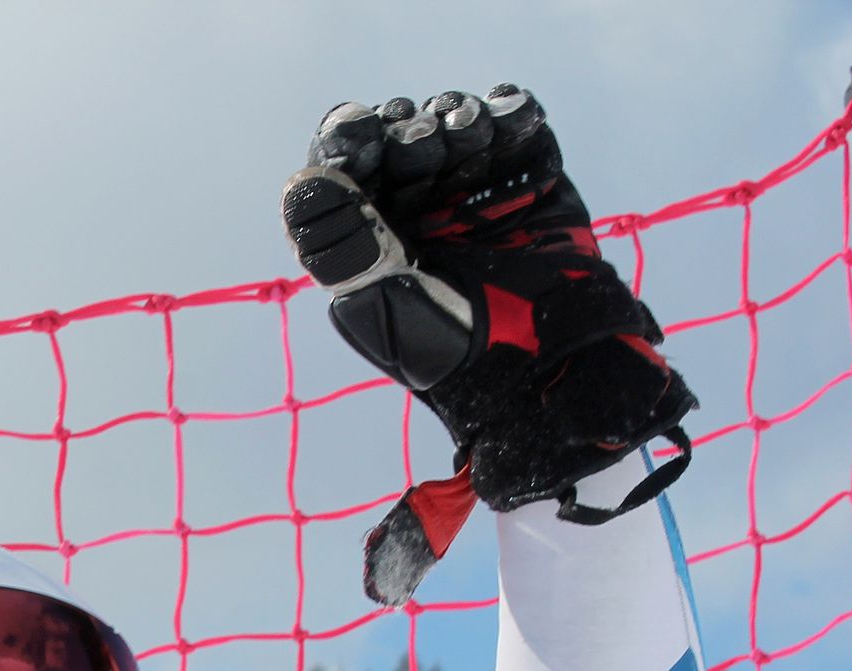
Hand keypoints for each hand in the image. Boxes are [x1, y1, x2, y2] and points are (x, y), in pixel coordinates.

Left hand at [282, 87, 694, 602]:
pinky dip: (509, 113)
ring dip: (455, 119)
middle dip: (408, 133)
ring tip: (464, 134)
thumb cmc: (451, 357)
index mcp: (370, 240)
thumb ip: (342, 246)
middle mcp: (418, 212)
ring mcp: (473, 196)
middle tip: (425, 143)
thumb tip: (305, 181)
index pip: (346, 173)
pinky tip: (502, 116)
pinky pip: (518, 133)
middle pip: (399, 143)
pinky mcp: (531, 186)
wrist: (547, 376)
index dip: (350, 144)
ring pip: (454, 130)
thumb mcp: (381, 307)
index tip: (362, 137)